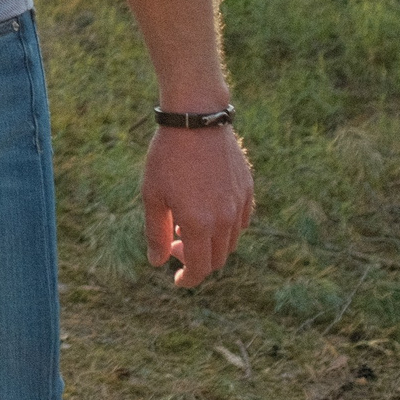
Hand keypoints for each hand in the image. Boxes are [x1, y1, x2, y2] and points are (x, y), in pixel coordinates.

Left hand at [142, 124, 254, 288]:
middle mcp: (225, 219)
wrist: (196, 119)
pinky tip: (207, 214)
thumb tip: (157, 262)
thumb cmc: (167, 156)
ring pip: (231, 241)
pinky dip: (226, 228)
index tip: (177, 279)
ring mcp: (239, 204)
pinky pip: (241, 222)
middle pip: (218, 259)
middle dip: (196, 261)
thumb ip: (155, 233)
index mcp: (199, 224)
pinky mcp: (247, 190)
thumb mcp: (152, 195)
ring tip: (186, 224)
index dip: (189, 279)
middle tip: (174, 246)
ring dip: (211, 244)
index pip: (200, 267)